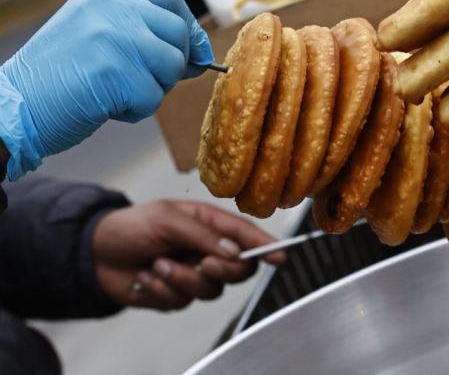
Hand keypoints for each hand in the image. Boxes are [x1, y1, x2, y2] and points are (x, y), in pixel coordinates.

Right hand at [0, 0, 213, 178]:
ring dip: (155, 89)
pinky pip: (153, 97)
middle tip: (150, 82)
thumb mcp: (96, 36)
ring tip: (119, 93)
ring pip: (172, 65)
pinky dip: (135, 111)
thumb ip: (140, 33)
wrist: (15, 106)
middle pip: (178, 32)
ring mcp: (114, 37)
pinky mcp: (115, 71)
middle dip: (176, 64)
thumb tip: (198, 53)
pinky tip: (105, 107)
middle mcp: (111, 8)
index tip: (193, 50)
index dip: (188, 25)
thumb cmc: (57, 79)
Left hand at [93, 200, 285, 310]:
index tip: (281, 256)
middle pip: (239, 269)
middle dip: (222, 268)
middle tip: (202, 262)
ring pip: (211, 289)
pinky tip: (145, 277)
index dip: (267, 246)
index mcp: (211, 225)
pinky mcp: (178, 294)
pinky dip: (162, 289)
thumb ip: (203, 236)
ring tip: (157, 265)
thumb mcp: (168, 219)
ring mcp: (195, 274)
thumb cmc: (132, 226)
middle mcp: (209, 250)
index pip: (247, 236)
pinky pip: (183, 301)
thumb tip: (234, 252)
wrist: (95, 253)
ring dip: (182, 278)